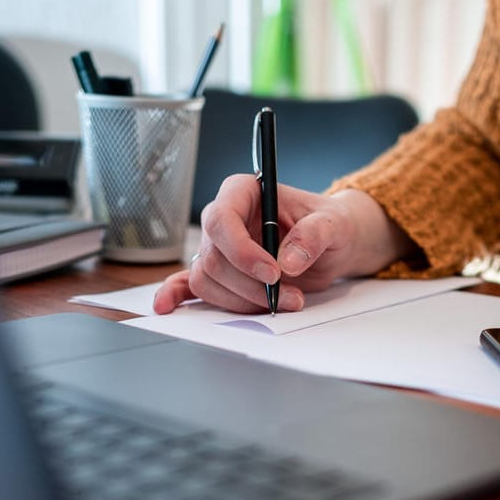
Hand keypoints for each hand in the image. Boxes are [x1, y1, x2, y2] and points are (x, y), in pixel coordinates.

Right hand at [153, 180, 410, 313]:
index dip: (241, 251)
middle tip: (289, 297)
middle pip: (214, 257)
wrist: (332, 245)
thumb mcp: (335, 224)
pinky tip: (165, 307)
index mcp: (244, 193)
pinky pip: (190, 285)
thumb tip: (289, 260)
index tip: (273, 273)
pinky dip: (177, 296)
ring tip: (282, 303)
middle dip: (249, 285)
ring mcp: (219, 248)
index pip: (222, 219)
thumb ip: (315, 235)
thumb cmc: (331, 225)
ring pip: (207, 279)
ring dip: (241, 301)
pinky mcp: (222, 273)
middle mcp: (225, 219)